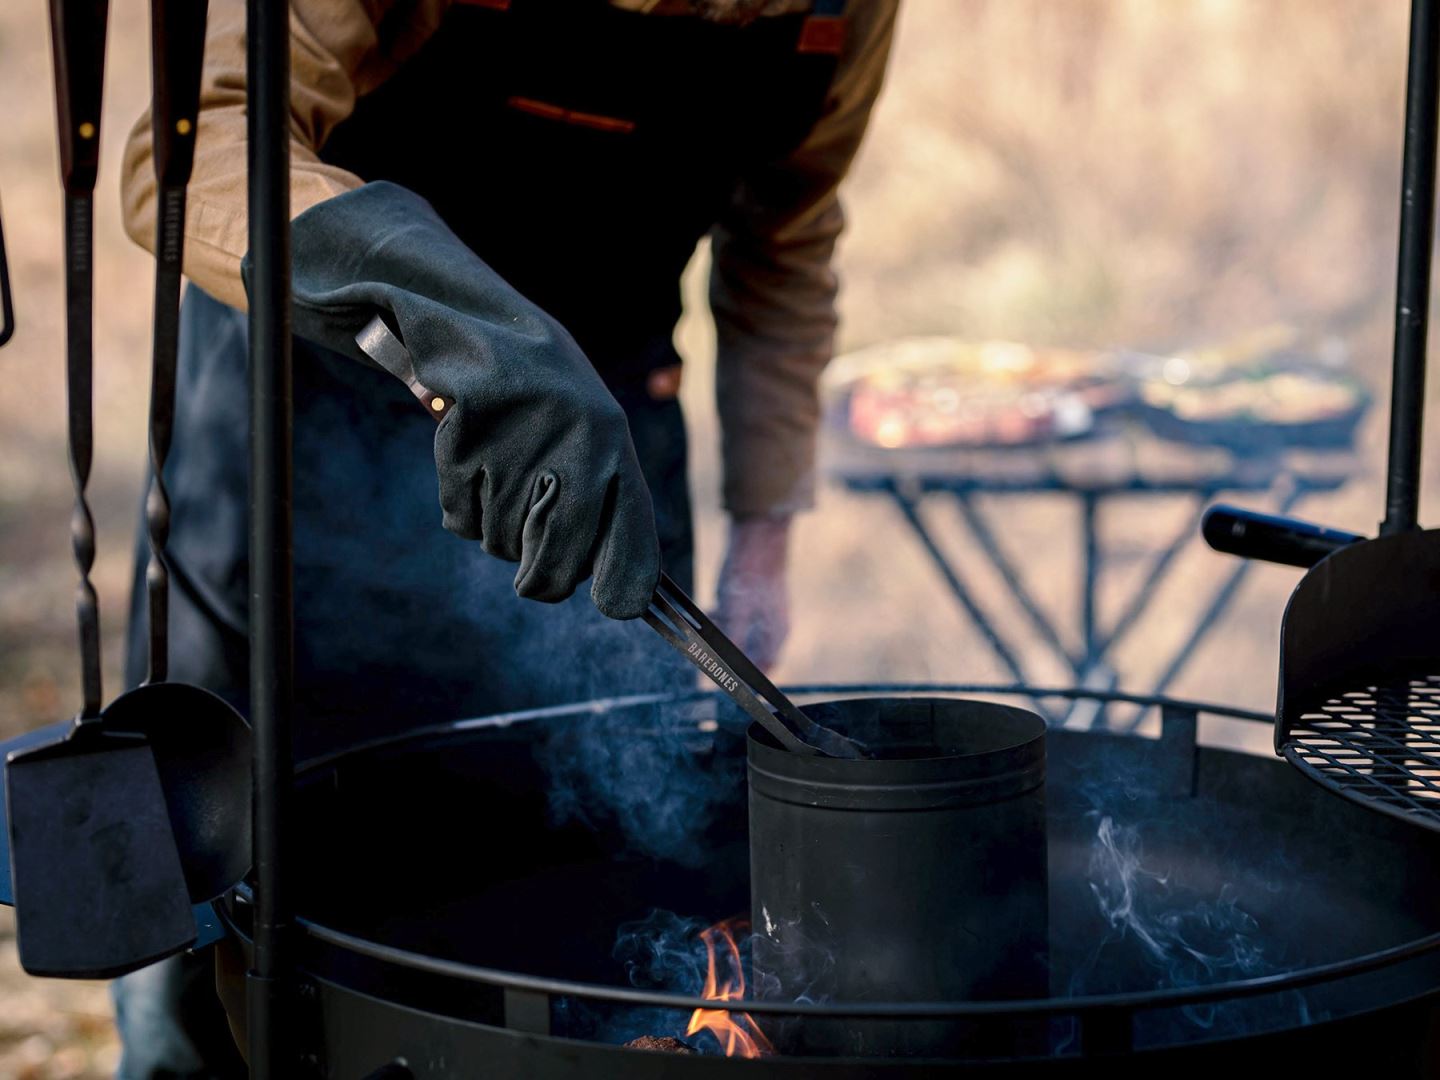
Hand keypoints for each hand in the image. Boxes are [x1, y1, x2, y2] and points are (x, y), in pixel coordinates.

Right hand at [282, 182, 659, 619]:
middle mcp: (579, 445)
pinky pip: (460, 516)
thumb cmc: (541, 394)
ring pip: (502, 544)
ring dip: (495, 521)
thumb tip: (630, 596)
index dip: (623, 583)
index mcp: (614, 445)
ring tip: (500, 465)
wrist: (470, 317)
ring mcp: (523, 443)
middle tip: (532, 549)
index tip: (619, 606)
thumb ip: (603, 504)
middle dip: (538, 569)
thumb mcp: (586, 435)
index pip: (630, 538)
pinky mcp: (469, 437)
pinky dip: (459, 498)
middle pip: (554, 569)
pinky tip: (470, 453)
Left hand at [714, 515, 791, 669]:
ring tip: (710, 624)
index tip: (723, 678)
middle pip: (752, 653)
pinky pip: (739, 619)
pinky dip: (725, 619)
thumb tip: (723, 666)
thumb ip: (731, 639)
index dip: (745, 677)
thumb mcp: (735, 610)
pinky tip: (713, 609)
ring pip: (743, 635)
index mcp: (776, 633)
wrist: (756, 536)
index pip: (765, 667)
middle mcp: (774, 626)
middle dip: (728, 653)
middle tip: (707, 650)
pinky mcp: (756, 600)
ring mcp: (766, 613)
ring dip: (724, 634)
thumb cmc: (749, 573)